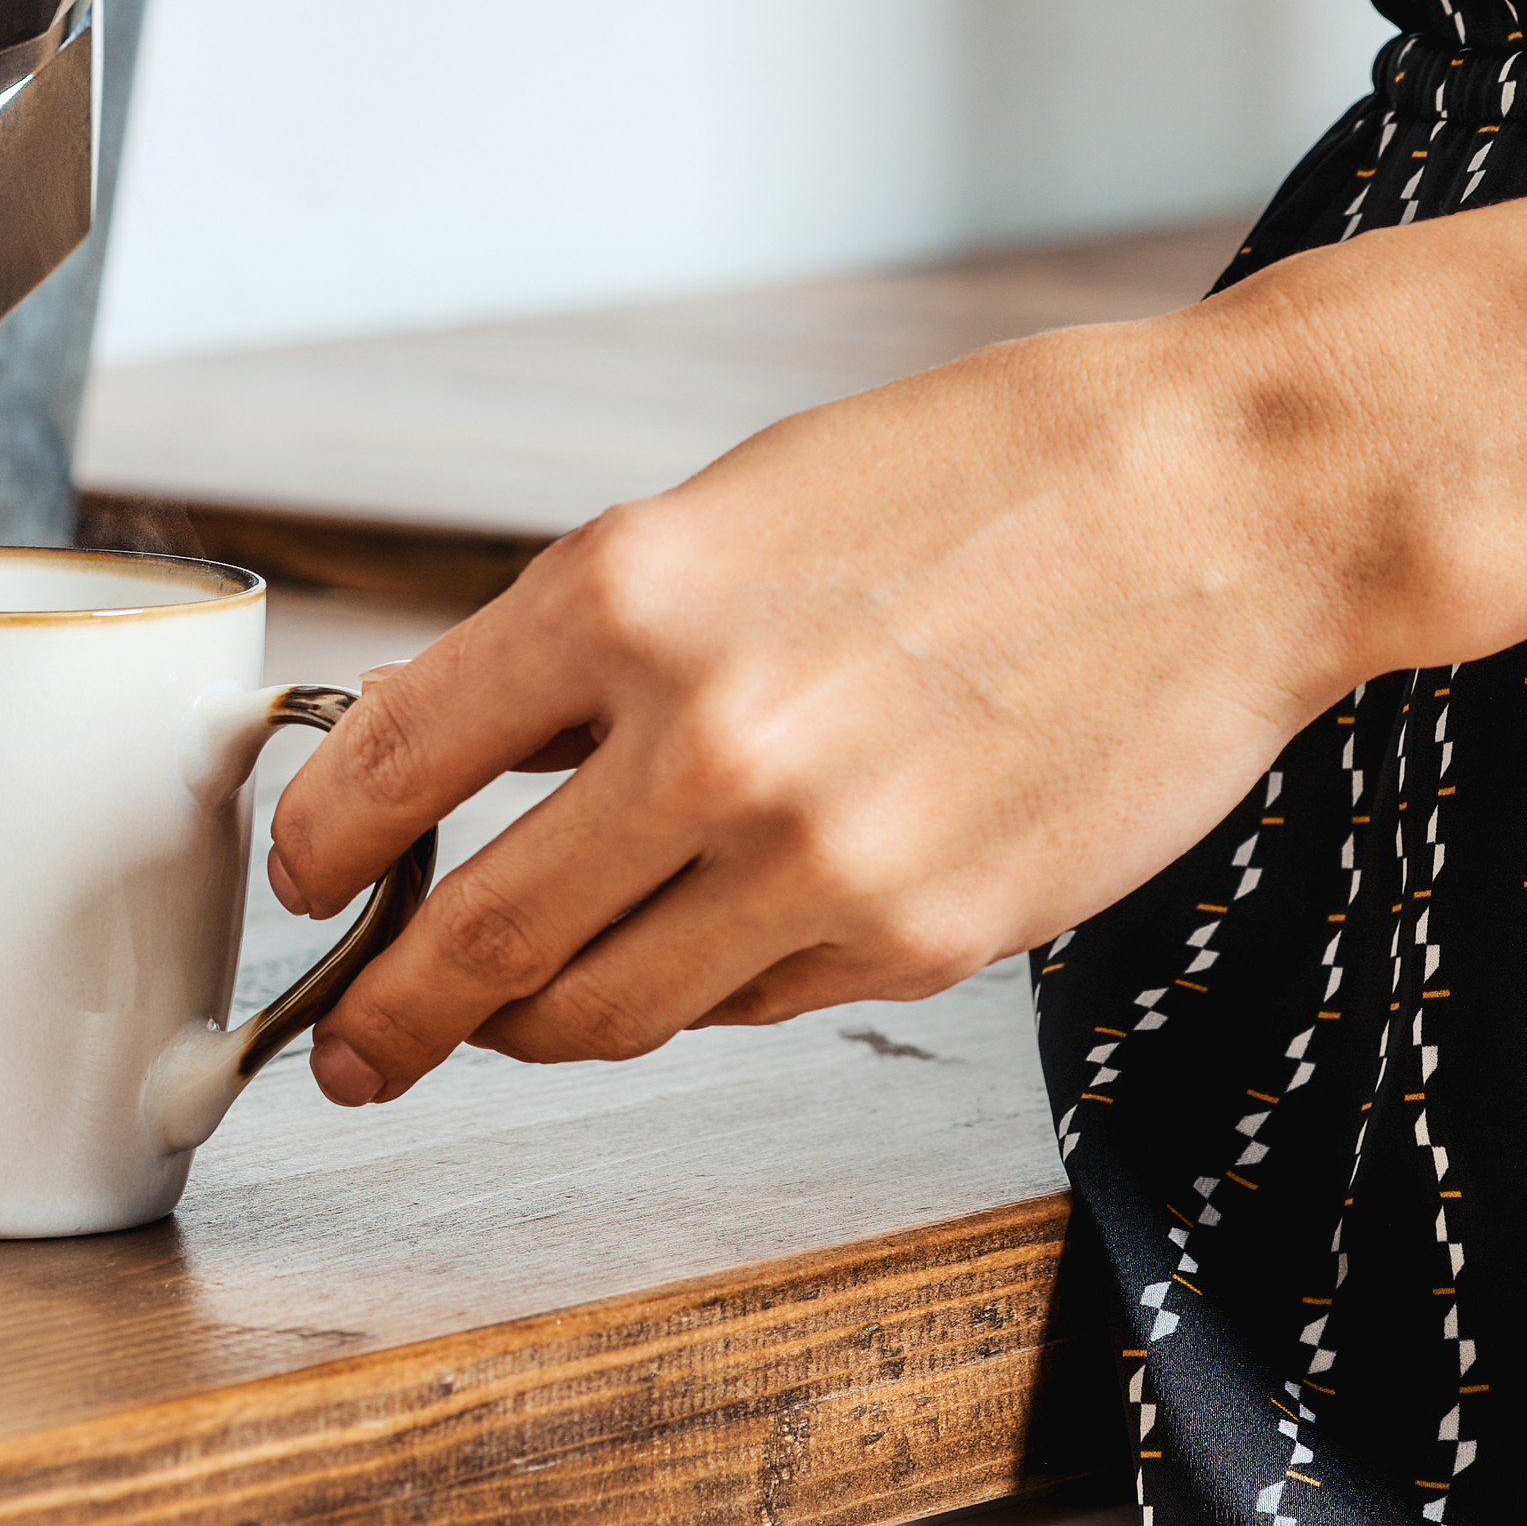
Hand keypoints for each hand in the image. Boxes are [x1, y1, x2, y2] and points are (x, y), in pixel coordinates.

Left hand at [263, 306, 1406, 1103]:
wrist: (1227, 511)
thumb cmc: (989, 476)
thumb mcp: (740, 506)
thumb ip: (591, 639)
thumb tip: (457, 750)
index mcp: (629, 594)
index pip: (394, 762)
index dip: (317, 846)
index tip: (299, 883)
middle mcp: (704, 742)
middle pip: (477, 943)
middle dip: (386, 1018)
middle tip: (350, 1049)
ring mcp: (814, 861)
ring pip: (604, 1011)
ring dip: (532, 1028)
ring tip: (510, 1019)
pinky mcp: (918, 941)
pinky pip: (750, 1006)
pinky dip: (702, 988)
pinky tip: (714, 937)